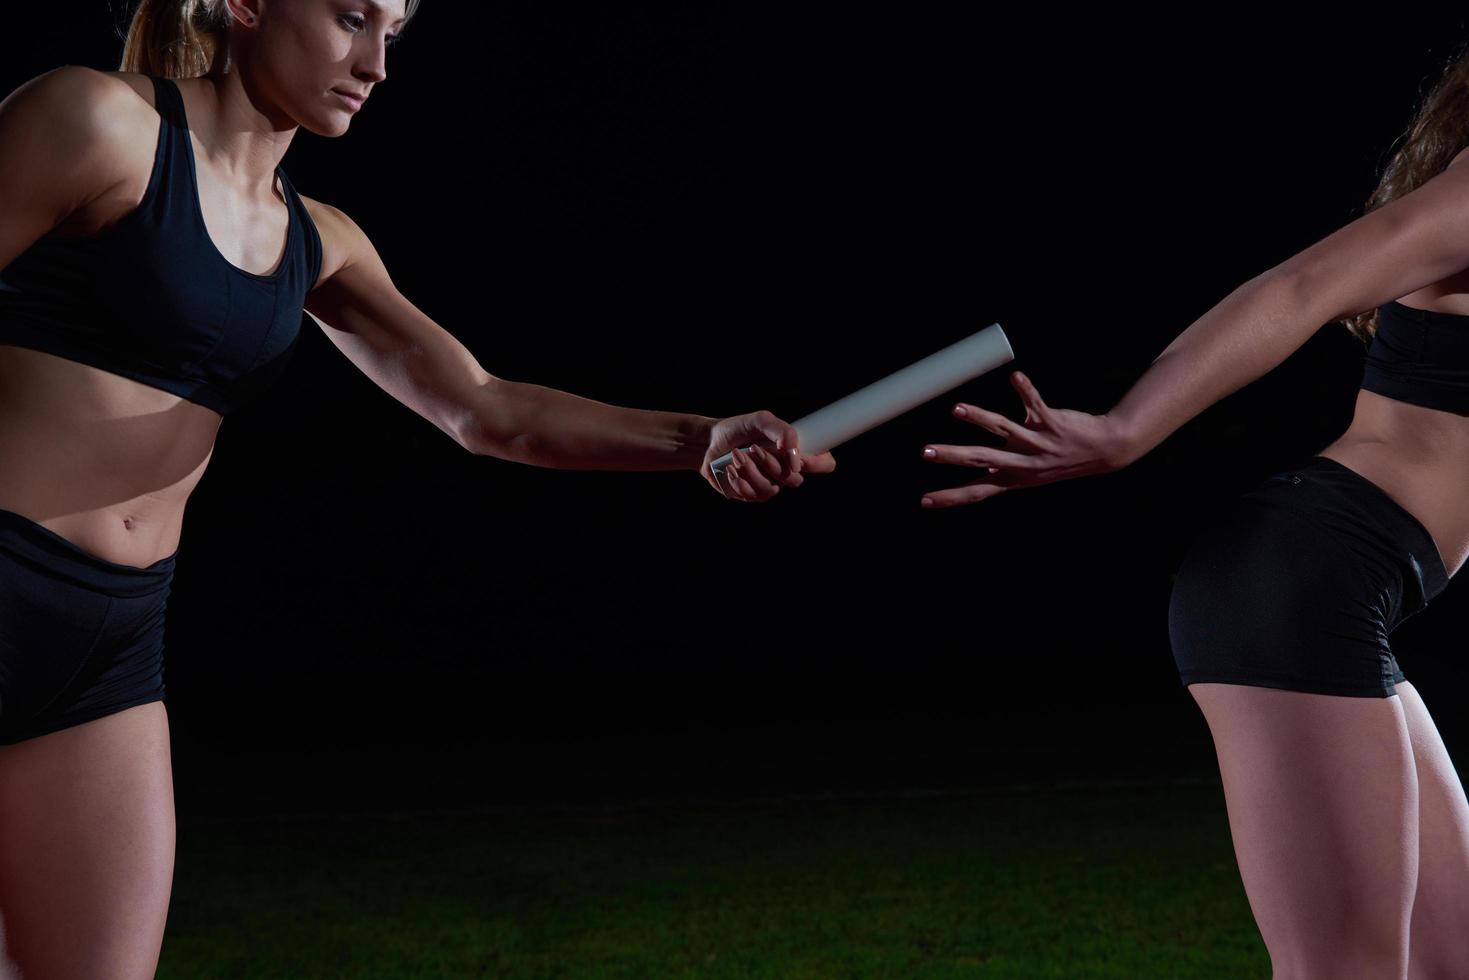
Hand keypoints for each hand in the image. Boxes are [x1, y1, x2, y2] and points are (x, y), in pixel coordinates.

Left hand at [701, 410, 837, 501]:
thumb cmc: (736, 429)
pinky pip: (754, 496)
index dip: (819, 464)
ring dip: (752, 472)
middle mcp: (786, 470)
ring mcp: (771, 484)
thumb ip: (782, 430)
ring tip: (736, 456)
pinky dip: (740, 481)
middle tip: (754, 449)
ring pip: (773, 489)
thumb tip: (794, 452)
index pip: (825, 463)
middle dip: (772, 464)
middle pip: (796, 479)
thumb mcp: (760, 420)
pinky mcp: (753, 495)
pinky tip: (730, 469)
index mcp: (795, 451)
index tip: (799, 458)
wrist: (708, 443)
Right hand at [920, 371, 1131, 508]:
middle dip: (953, 456)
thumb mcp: (1030, 472)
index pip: (977, 491)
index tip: (925, 500)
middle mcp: (1024, 463)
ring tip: (957, 409)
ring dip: (979, 419)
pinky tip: (1015, 377)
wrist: (1104, 451)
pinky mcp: (1052, 423)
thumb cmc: (1060, 459)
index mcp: (1015, 478)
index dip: (950, 496)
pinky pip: (1035, 404)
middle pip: (982, 459)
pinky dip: (1025, 390)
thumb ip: (1001, 467)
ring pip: (1004, 429)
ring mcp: (1038, 444)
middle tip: (926, 452)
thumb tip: (973, 465)